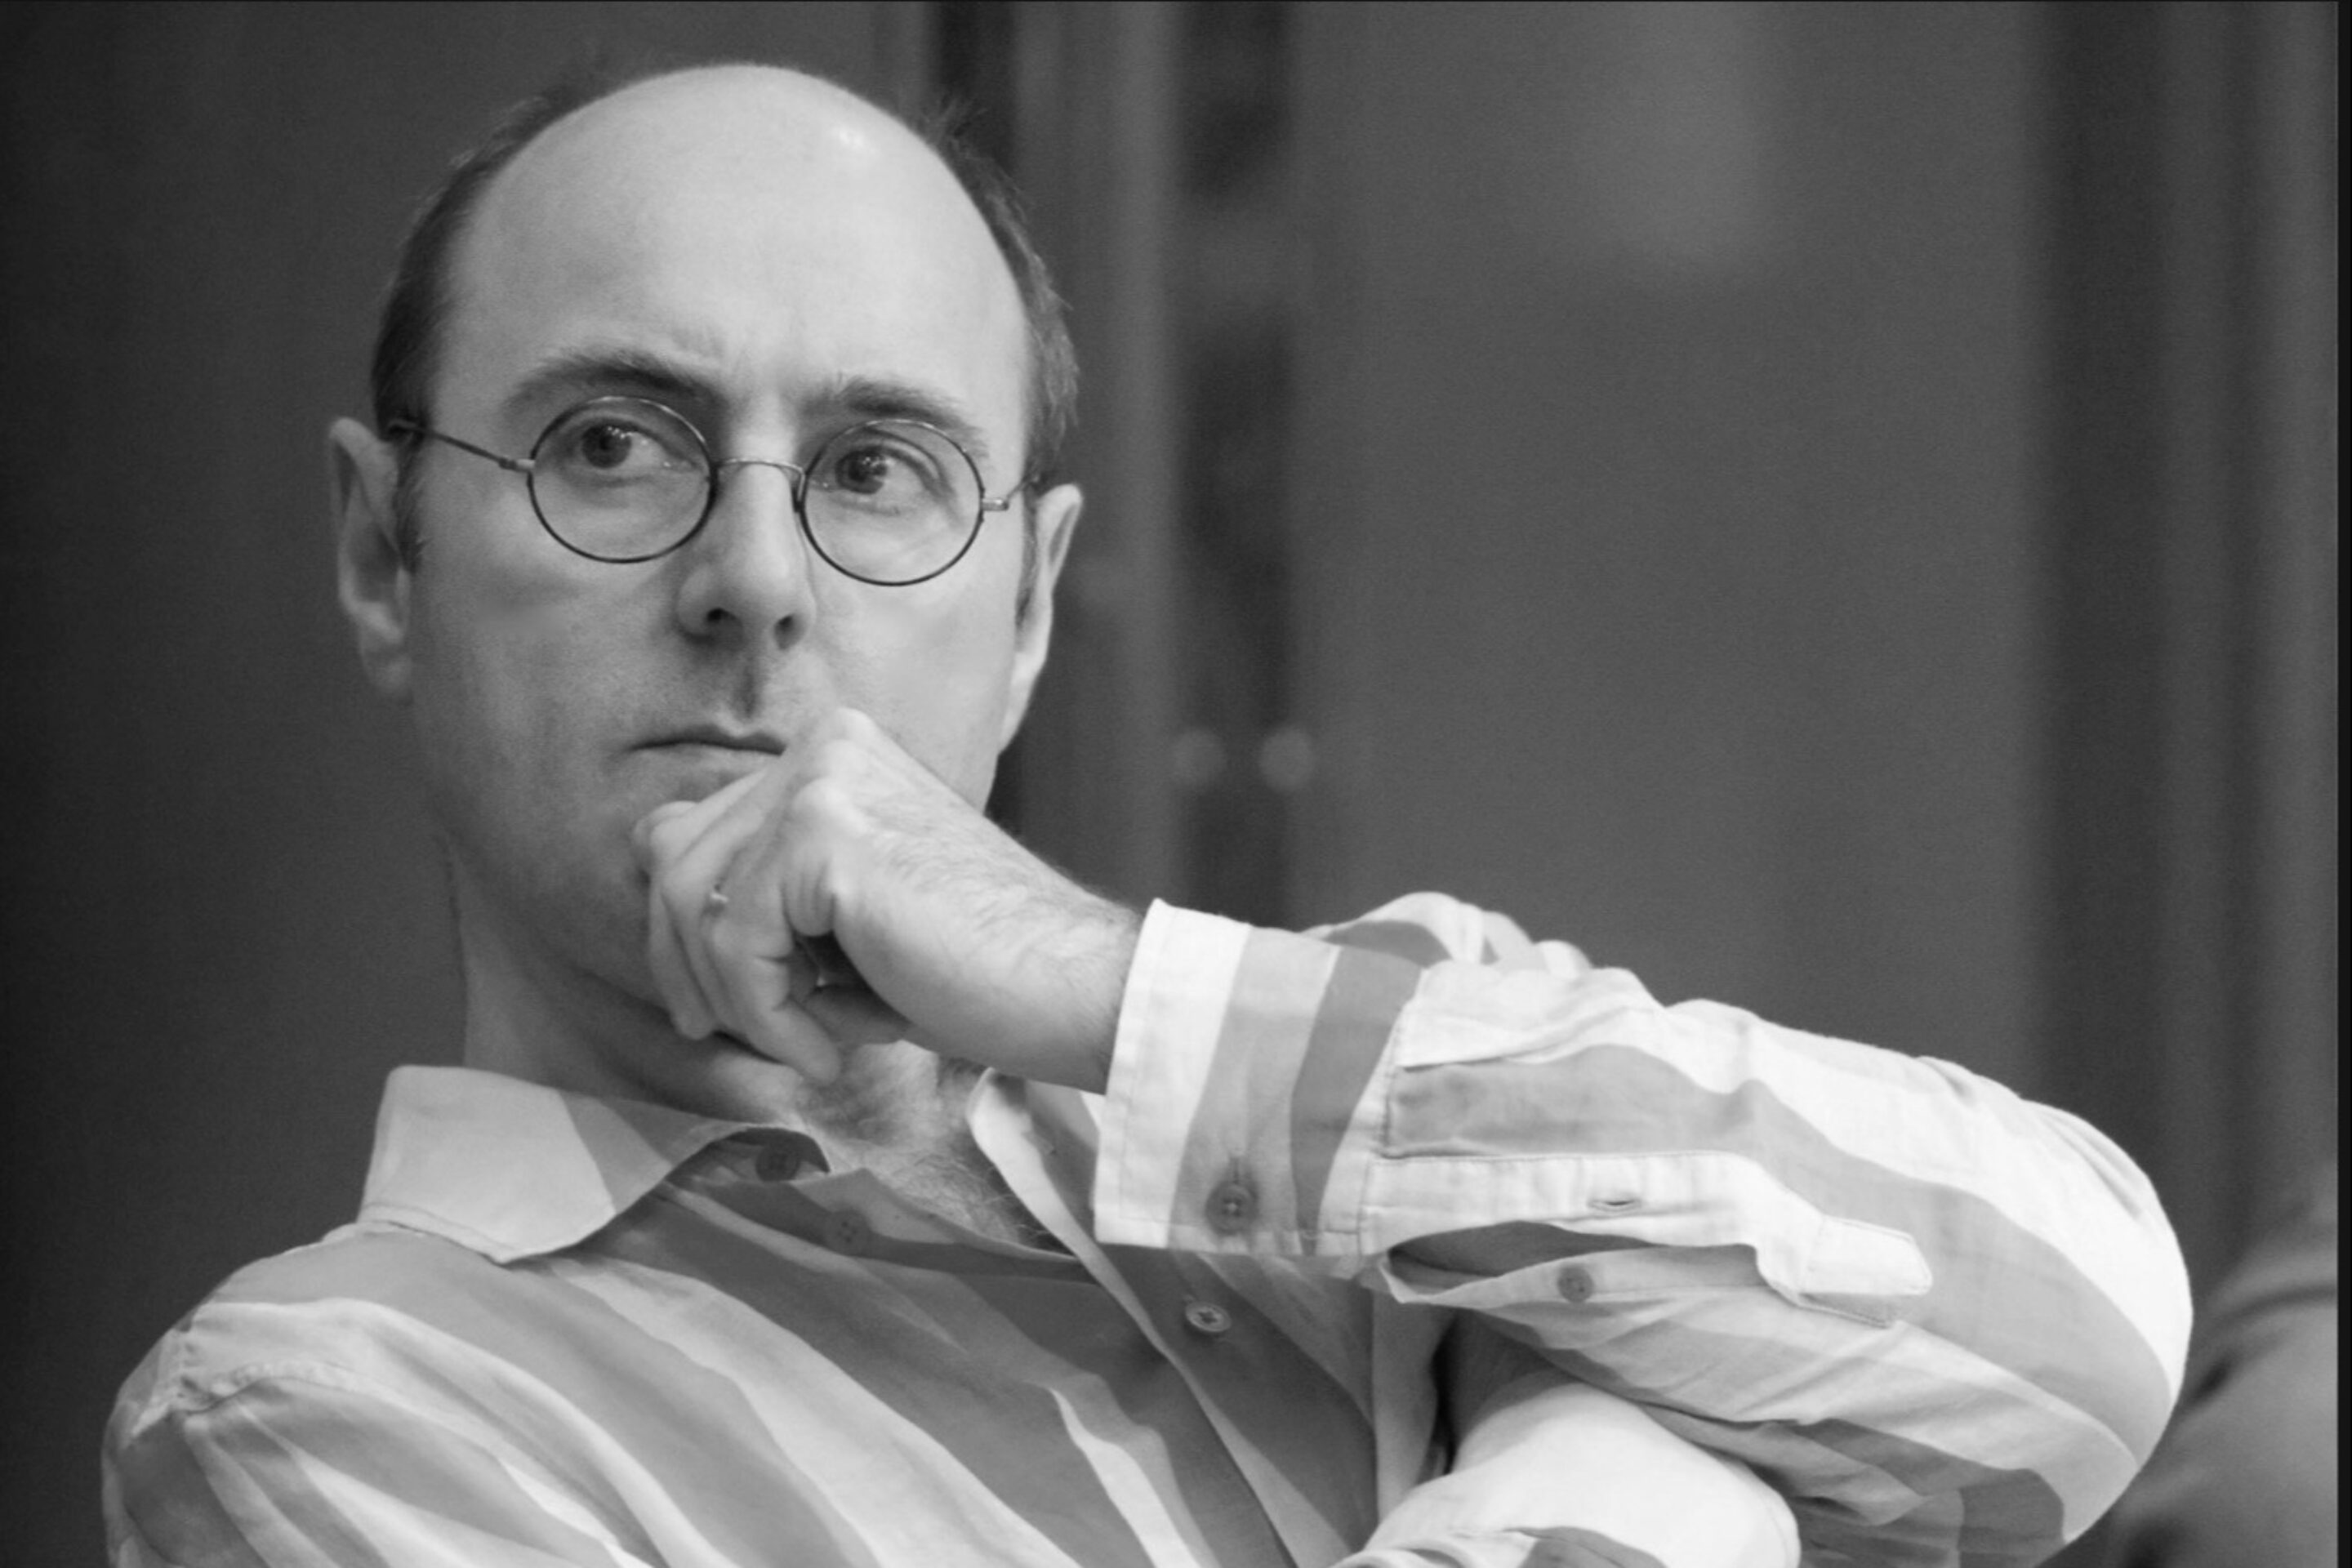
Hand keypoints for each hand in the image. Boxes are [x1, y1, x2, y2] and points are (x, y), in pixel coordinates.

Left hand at [631, 708, 1137, 1091]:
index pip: (689, 830)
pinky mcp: (827, 834)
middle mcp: (825, 744)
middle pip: (673, 860)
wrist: (1075, 986)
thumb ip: (768, 890)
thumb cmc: (972, 970)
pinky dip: (768, 1016)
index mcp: (834, 750)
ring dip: (735, 1000)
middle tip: (728, 1037)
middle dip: (686, 966)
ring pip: (695, 904)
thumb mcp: (846, 917)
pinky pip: (738, 944)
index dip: (683, 929)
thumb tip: (663, 907)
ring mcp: (824, 779)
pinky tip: (831, 1043)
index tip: (715, 1007)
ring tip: (806, 1043)